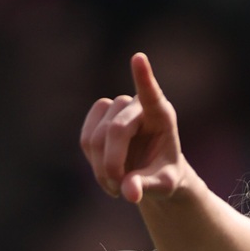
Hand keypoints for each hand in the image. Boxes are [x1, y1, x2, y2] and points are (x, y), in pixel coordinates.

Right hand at [80, 52, 194, 202]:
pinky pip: (85, 139)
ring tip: (118, 186)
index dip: (143, 78)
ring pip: (96, 137)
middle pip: (115, 129)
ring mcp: (115, 108)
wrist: (152, 172)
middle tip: (122, 191)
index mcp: (162, 116)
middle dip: (113, 165)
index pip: (152, 95)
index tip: (139, 58)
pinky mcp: (98, 117)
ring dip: (102, 169)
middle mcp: (138, 105)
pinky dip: (92, 163)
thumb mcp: (164, 185)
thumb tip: (129, 191)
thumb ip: (147, 186)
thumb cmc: (164, 174)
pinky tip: (106, 176)